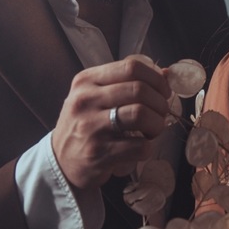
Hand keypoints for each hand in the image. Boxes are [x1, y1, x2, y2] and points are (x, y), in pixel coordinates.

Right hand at [51, 55, 172, 189]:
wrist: (61, 161)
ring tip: (153, 130)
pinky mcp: (99, 153)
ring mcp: (91, 127)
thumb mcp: (96, 96)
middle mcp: (86, 100)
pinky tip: (141, 147)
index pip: (131, 67)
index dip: (156, 79)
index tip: (163, 92)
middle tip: (160, 114)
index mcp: (87, 80)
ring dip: (157, 124)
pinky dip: (148, 147)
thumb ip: (127, 82)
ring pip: (141, 114)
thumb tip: (168, 73)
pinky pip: (140, 146)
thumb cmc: (85, 124)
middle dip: (160, 103)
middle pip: (139, 90)